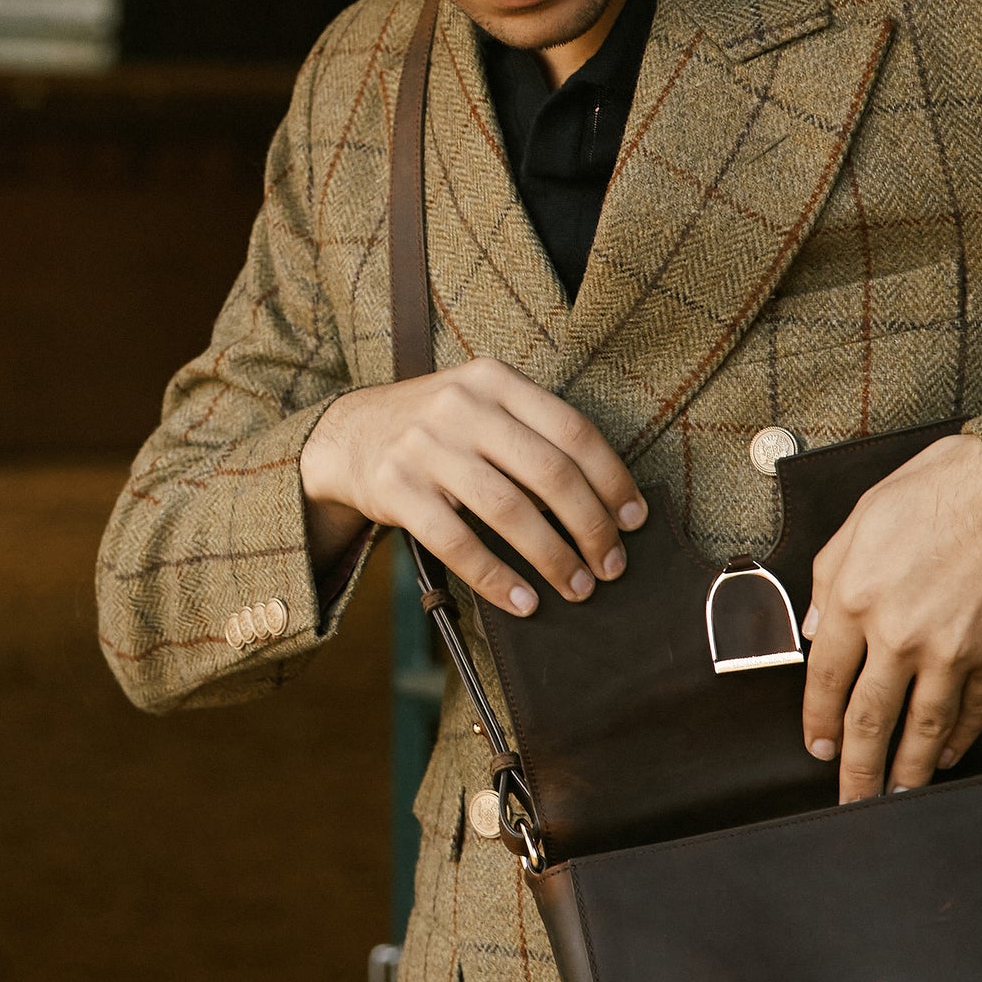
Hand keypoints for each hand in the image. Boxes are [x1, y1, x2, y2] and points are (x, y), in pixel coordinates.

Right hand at [299, 360, 648, 615]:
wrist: (347, 435)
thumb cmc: (435, 429)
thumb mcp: (481, 406)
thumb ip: (532, 434)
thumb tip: (606, 502)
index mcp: (495, 380)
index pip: (573, 430)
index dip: (612, 480)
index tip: (634, 521)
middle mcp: (462, 406)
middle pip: (549, 473)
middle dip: (591, 527)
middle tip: (611, 566)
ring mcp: (425, 446)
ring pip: (508, 510)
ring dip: (552, 557)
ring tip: (577, 588)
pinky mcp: (395, 488)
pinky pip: (457, 542)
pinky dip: (496, 578)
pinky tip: (522, 601)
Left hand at [799, 435, 981, 802]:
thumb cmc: (941, 488)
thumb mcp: (863, 517)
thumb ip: (829, 577)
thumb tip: (813, 630)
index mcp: (855, 598)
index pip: (825, 678)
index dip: (819, 720)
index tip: (818, 747)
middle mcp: (898, 635)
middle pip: (869, 719)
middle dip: (856, 769)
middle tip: (849, 803)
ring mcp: (951, 651)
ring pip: (922, 728)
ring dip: (906, 770)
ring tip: (894, 798)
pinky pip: (973, 711)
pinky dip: (958, 740)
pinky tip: (946, 758)